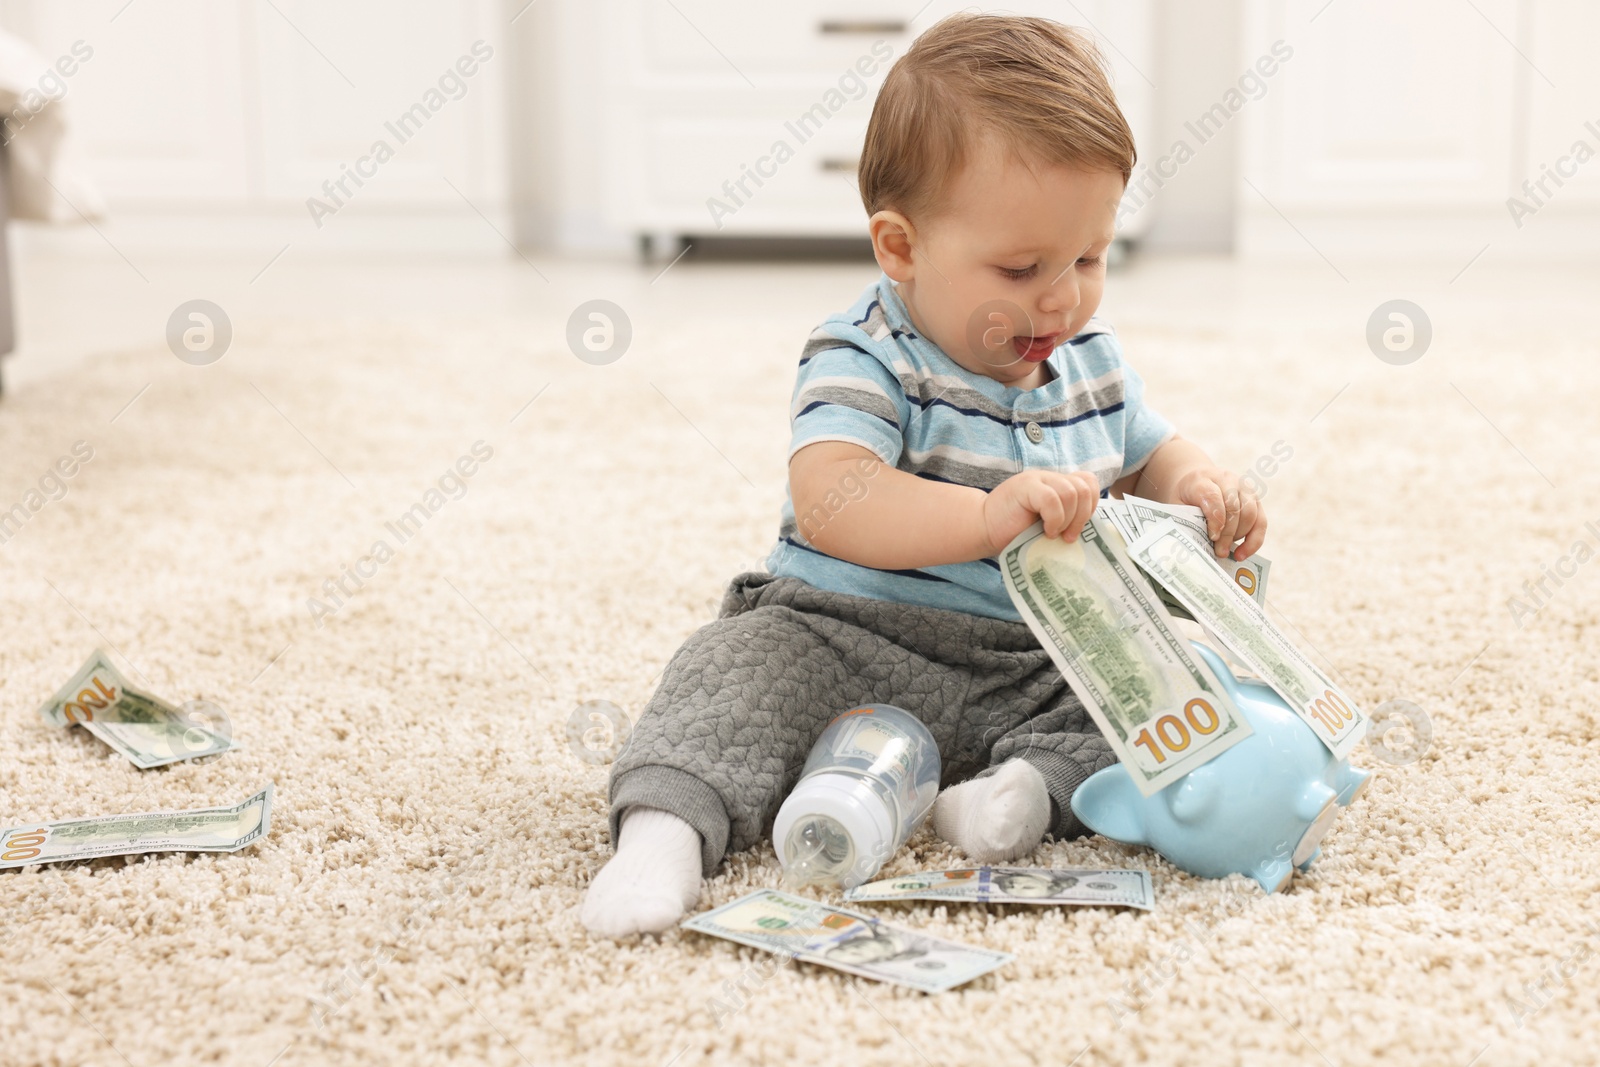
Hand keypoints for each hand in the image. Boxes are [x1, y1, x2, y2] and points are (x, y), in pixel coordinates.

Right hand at [982, 469, 1101, 552]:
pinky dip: (1055, 519)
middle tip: (1068, 537)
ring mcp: (1037, 479)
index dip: (1091, 504)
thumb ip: (1066, 518)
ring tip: (1054, 534)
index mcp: (1057, 485)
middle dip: (1082, 516)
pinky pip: (1052, 499)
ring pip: (1071, 492)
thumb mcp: (1047, 524)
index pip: (1088, 481)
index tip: (1078, 526)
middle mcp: (1049, 478)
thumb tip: (1090, 531)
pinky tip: (1046, 530)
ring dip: (1068, 519)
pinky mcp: (1025, 486)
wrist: (983, 529)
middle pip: (1084, 487)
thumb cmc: (1014, 532)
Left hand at [1174, 467, 1266, 559]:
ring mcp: (1243, 488)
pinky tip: (1241, 554)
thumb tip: (1191, 546)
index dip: (1215, 519)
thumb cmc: (1185, 498)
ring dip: (1240, 536)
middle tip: (1218, 552)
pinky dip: (1254, 540)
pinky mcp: (1255, 499)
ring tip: (1226, 552)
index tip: (1212, 537)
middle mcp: (1226, 479)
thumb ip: (1183, 520)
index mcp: (1202, 479)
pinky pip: (1261, 521)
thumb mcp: (1176, 505)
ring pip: (1250, 513)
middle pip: (1234, 506)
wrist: (1197, 480)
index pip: (1212, 496)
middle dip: (1227, 533)